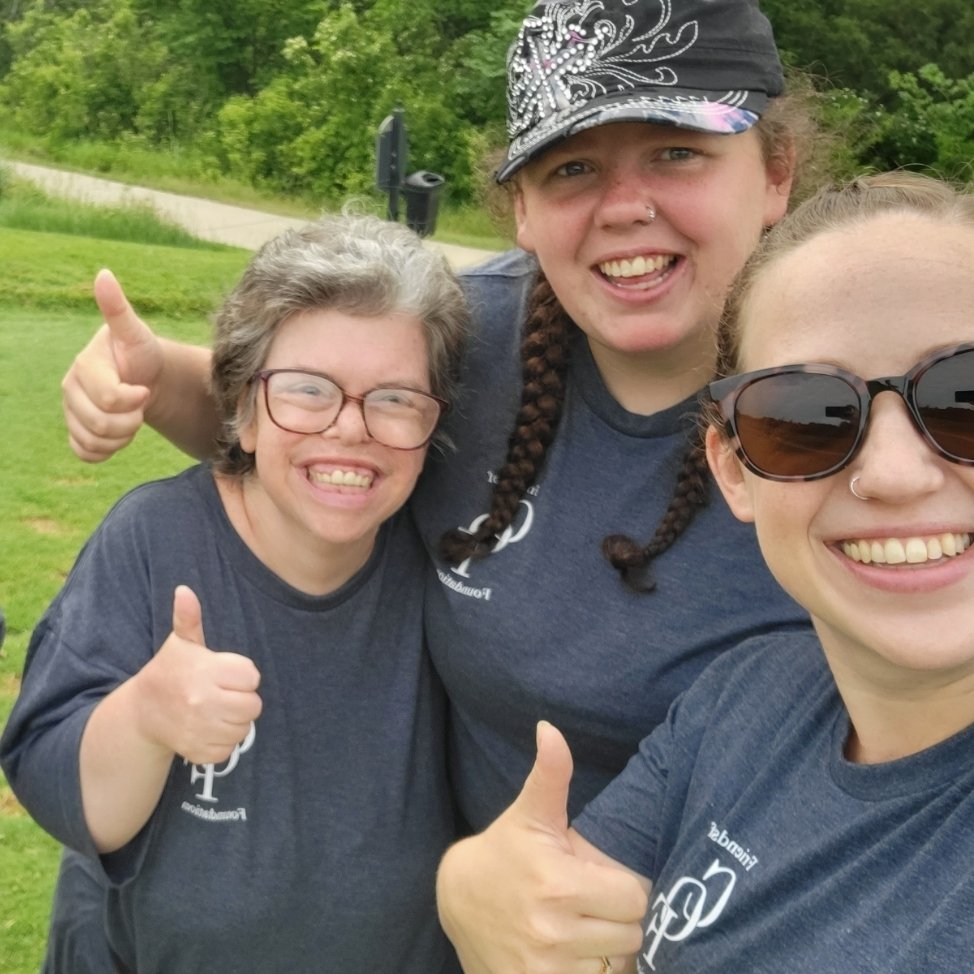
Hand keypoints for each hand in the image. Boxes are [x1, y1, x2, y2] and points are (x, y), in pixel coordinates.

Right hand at [61, 269, 162, 461]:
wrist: (143, 377)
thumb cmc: (141, 353)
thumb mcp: (136, 332)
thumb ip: (118, 309)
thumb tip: (104, 274)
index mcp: (84, 366)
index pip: (108, 398)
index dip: (133, 400)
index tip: (145, 390)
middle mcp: (70, 389)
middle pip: (101, 424)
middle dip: (131, 421)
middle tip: (141, 405)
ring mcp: (70, 412)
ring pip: (94, 441)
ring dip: (122, 437)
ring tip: (133, 418)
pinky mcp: (75, 431)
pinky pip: (85, 453)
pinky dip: (106, 451)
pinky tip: (120, 435)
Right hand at [135, 586, 261, 765]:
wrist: (142, 712)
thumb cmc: (171, 672)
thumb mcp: (180, 643)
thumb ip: (188, 617)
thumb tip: (184, 590)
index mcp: (205, 671)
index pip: (252, 677)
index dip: (243, 676)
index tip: (226, 674)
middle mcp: (202, 702)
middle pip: (253, 706)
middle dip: (242, 699)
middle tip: (223, 694)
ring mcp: (199, 729)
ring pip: (244, 729)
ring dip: (234, 721)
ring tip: (215, 709)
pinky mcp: (198, 752)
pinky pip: (229, 748)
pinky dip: (222, 741)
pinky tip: (207, 728)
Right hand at [437, 721, 647, 973]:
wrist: (459, 901)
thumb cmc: (506, 853)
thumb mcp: (530, 813)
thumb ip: (551, 773)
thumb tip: (550, 728)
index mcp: (558, 884)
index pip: (635, 898)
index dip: (625, 888)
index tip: (603, 879)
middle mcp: (553, 933)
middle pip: (632, 935)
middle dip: (619, 919)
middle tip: (594, 903)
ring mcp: (546, 970)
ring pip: (617, 964)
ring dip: (607, 949)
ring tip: (584, 927)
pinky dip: (590, 972)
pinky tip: (573, 953)